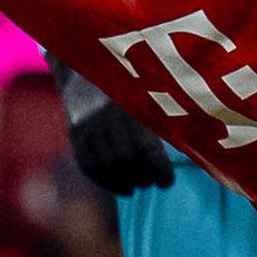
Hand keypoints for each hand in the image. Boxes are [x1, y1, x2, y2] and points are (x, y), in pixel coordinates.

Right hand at [65, 83, 181, 196]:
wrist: (90, 69)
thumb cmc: (130, 89)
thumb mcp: (147, 100)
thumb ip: (160, 125)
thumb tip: (181, 157)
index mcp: (134, 106)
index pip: (148, 149)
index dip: (160, 171)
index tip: (166, 182)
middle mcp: (109, 117)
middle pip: (124, 160)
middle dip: (140, 178)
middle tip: (148, 182)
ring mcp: (88, 126)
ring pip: (105, 166)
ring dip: (122, 183)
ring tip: (133, 187)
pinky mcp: (74, 133)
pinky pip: (87, 165)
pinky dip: (104, 181)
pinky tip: (117, 186)